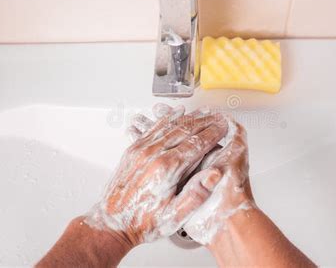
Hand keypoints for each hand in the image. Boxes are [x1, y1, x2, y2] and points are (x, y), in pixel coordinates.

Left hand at [127, 104, 254, 244]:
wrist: (111, 223)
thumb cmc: (142, 223)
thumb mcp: (174, 217)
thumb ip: (195, 195)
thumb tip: (215, 174)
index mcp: (166, 169)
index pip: (196, 144)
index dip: (213, 134)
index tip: (224, 127)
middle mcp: (152, 155)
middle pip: (185, 130)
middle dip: (204, 122)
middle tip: (218, 117)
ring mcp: (141, 150)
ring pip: (170, 126)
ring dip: (189, 118)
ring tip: (203, 113)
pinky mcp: (133, 150)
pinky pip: (154, 128)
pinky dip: (168, 118)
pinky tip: (176, 113)